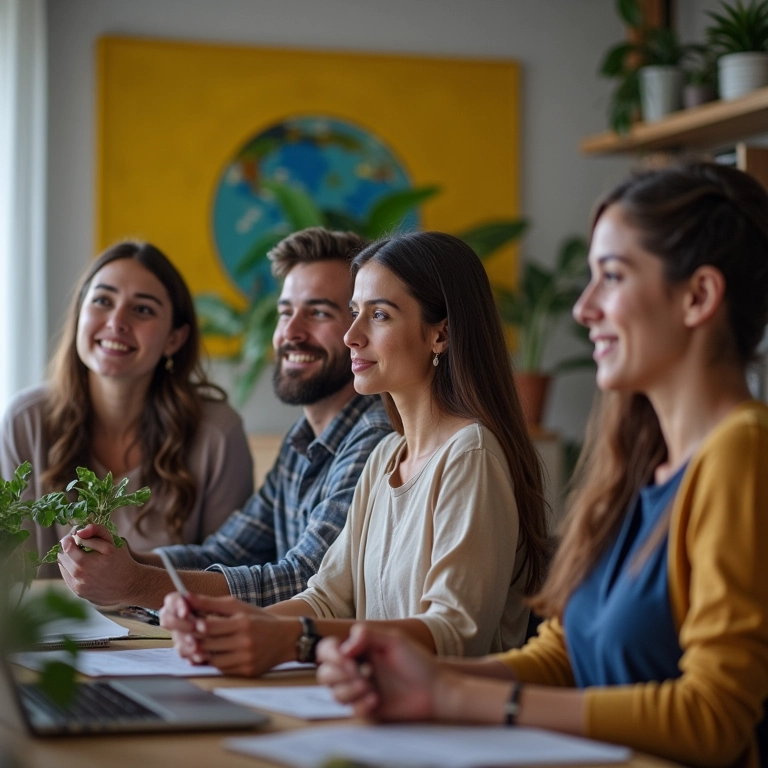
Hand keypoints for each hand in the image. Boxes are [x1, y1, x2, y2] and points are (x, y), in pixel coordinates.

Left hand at [57, 524, 141, 606]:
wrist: (129, 586)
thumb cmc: (122, 562)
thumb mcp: (113, 543)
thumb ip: (97, 531)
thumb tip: (80, 531)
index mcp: (84, 562)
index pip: (65, 545)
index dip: (70, 537)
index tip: (77, 535)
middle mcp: (77, 577)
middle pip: (61, 556)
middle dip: (68, 548)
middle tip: (80, 544)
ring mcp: (77, 586)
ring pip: (63, 567)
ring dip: (70, 559)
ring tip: (83, 556)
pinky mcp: (78, 593)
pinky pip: (68, 577)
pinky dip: (72, 569)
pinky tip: (85, 567)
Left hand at [159, 592, 299, 676]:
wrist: (286, 638)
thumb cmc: (258, 619)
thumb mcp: (238, 606)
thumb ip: (211, 604)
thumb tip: (185, 597)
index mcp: (241, 622)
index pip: (207, 626)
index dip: (189, 626)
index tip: (178, 622)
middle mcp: (244, 641)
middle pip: (206, 643)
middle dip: (189, 639)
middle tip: (179, 636)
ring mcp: (245, 658)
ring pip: (211, 658)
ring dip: (198, 653)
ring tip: (191, 645)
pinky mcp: (246, 671)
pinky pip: (221, 668)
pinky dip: (211, 662)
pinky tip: (207, 655)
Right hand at [316, 624, 441, 720]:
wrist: (434, 690)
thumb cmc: (417, 662)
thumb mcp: (394, 640)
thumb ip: (367, 636)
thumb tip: (343, 647)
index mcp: (359, 650)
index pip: (327, 650)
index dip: (331, 654)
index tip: (347, 658)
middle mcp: (355, 669)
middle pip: (325, 673)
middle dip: (340, 674)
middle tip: (362, 673)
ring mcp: (360, 690)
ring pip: (334, 693)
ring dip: (350, 690)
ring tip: (371, 688)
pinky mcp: (367, 709)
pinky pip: (351, 710)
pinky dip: (361, 704)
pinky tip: (376, 700)